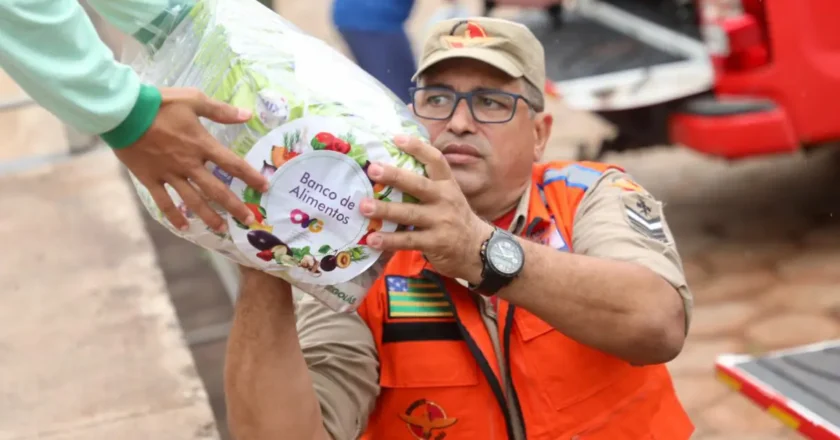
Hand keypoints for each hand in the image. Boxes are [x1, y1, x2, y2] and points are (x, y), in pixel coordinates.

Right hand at [113, 87, 268, 231]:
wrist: (123, 112)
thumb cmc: (159, 103)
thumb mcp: (193, 100)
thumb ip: (220, 111)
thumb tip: (247, 115)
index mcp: (202, 144)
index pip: (232, 164)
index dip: (250, 176)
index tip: (264, 187)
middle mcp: (189, 164)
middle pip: (216, 190)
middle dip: (234, 206)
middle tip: (248, 220)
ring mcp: (170, 174)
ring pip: (193, 200)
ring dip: (209, 216)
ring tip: (221, 228)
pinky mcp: (151, 179)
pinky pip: (164, 202)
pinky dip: (174, 216)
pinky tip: (184, 227)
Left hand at [360, 135, 493, 283]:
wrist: (477, 248)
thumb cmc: (454, 217)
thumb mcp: (449, 196)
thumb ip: (427, 184)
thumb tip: (391, 169)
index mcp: (447, 184)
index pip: (435, 160)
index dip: (417, 147)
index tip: (396, 138)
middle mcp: (445, 199)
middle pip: (418, 185)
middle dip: (394, 176)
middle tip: (373, 169)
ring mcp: (441, 221)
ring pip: (410, 214)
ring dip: (385, 210)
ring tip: (364, 207)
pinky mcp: (435, 243)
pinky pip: (408, 240)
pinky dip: (389, 240)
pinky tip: (371, 239)